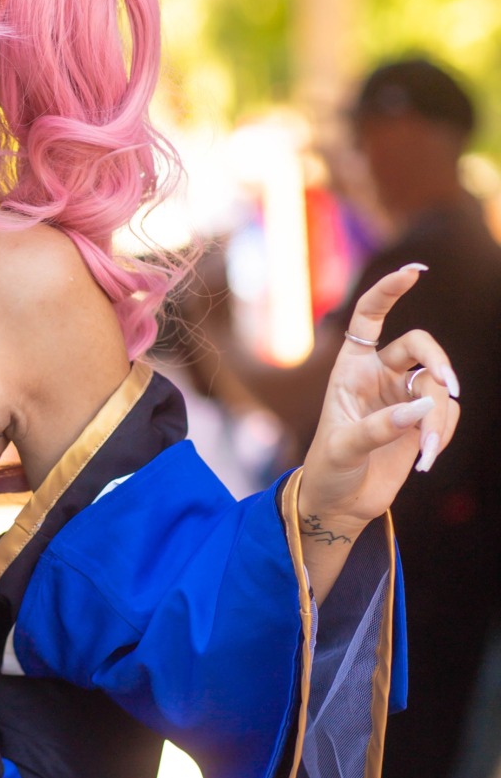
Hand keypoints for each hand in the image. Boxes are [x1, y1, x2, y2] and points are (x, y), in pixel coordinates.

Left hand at [298, 264, 458, 538]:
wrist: (341, 504)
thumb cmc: (329, 470)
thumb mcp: (342, 448)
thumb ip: (378, 428)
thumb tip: (420, 410)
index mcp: (350, 367)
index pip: (369, 317)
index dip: (389, 291)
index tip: (413, 273)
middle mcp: (380, 374)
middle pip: (421, 347)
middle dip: (438, 362)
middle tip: (448, 386)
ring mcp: (404, 396)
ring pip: (438, 388)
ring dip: (438, 418)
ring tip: (426, 452)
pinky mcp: (422, 420)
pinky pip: (446, 414)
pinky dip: (441, 435)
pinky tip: (425, 460)